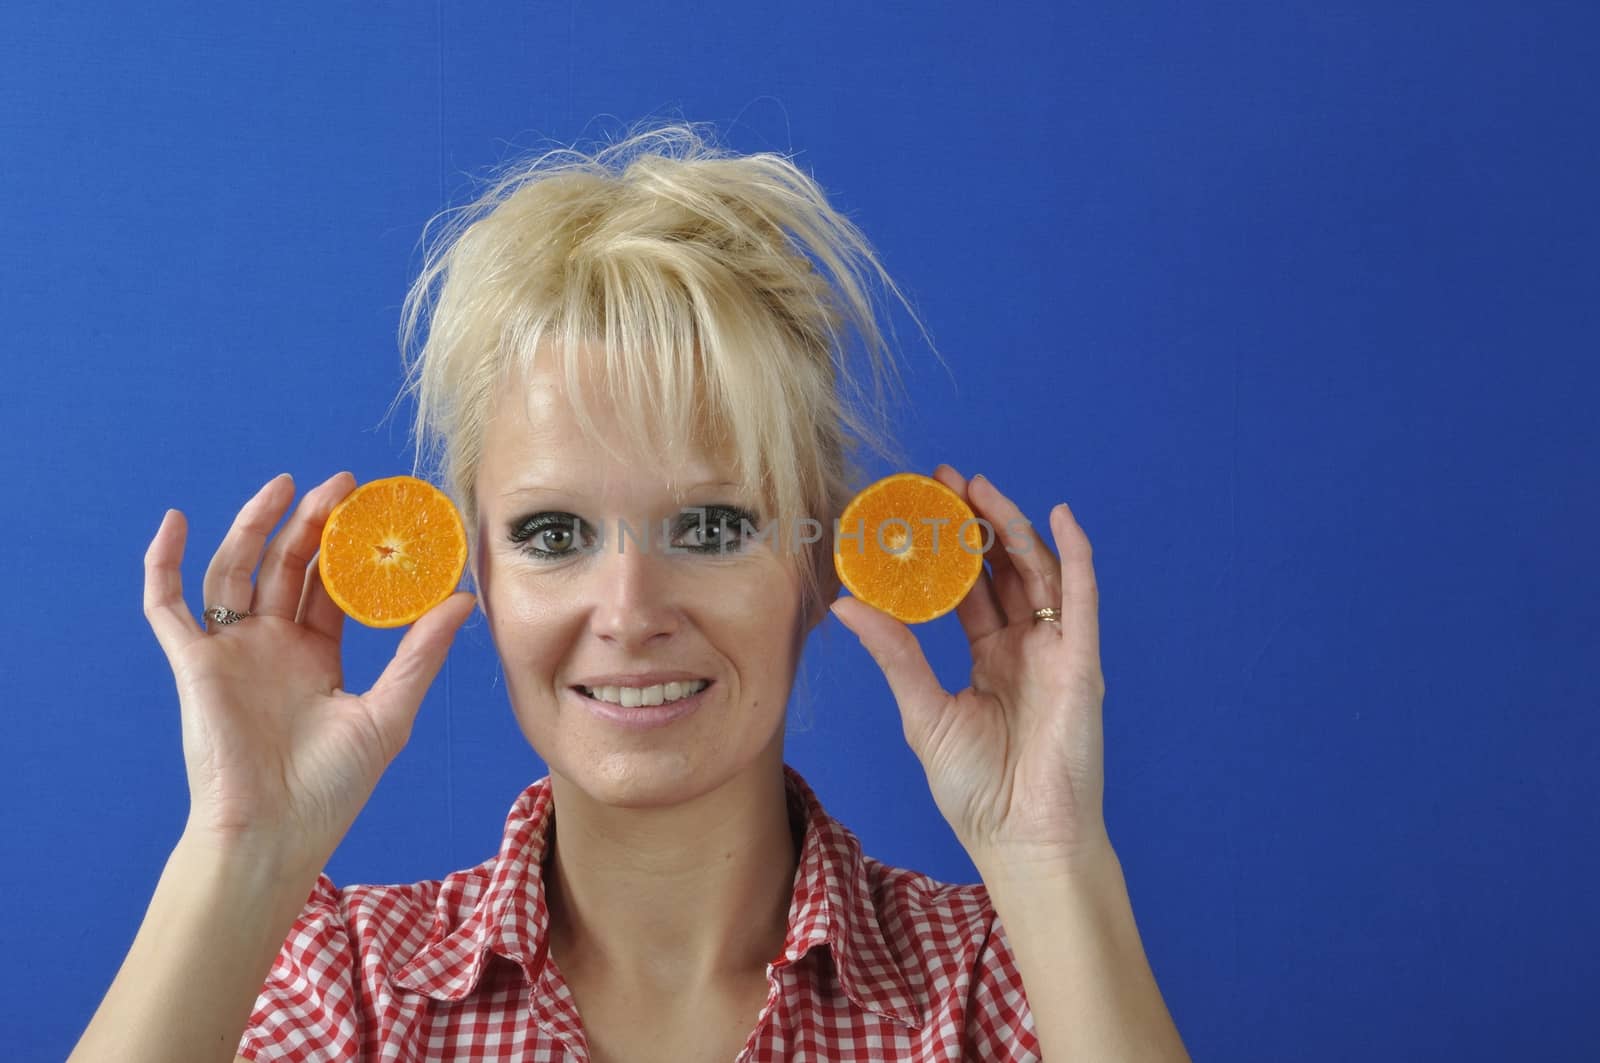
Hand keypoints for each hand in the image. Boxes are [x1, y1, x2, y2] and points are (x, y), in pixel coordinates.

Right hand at [142, 472, 473, 866]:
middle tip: (340, 484)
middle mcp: (272, 646)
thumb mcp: (389, 711)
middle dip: (311, 522)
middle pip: (286, 566)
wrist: (275, 833)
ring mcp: (230, 651)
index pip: (331, 585)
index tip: (375, 507)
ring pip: (235, 571)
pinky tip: (178, 522)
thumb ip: (421, 652)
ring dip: (252, 526)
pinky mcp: (193, 663)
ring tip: (283, 487)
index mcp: (316, 655)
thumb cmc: (332, 788)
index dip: (349, 546)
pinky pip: (167, 606)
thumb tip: (464, 597)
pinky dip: (165, 563)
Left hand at [830, 465, 1107, 870]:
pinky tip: (1060, 516)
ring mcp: (1056, 652)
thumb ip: (895, 654)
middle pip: (1002, 569)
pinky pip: (1082, 598)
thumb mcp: (924, 712)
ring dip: (1010, 526)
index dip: (946, 550)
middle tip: (942, 479)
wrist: (1021, 840)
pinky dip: (1075, 554)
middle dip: (975, 522)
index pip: (968, 589)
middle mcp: (1026, 648)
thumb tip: (846, 603)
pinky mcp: (1081, 662)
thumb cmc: (977, 791)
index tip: (916, 511)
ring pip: (1036, 571)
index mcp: (991, 660)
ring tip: (977, 487)